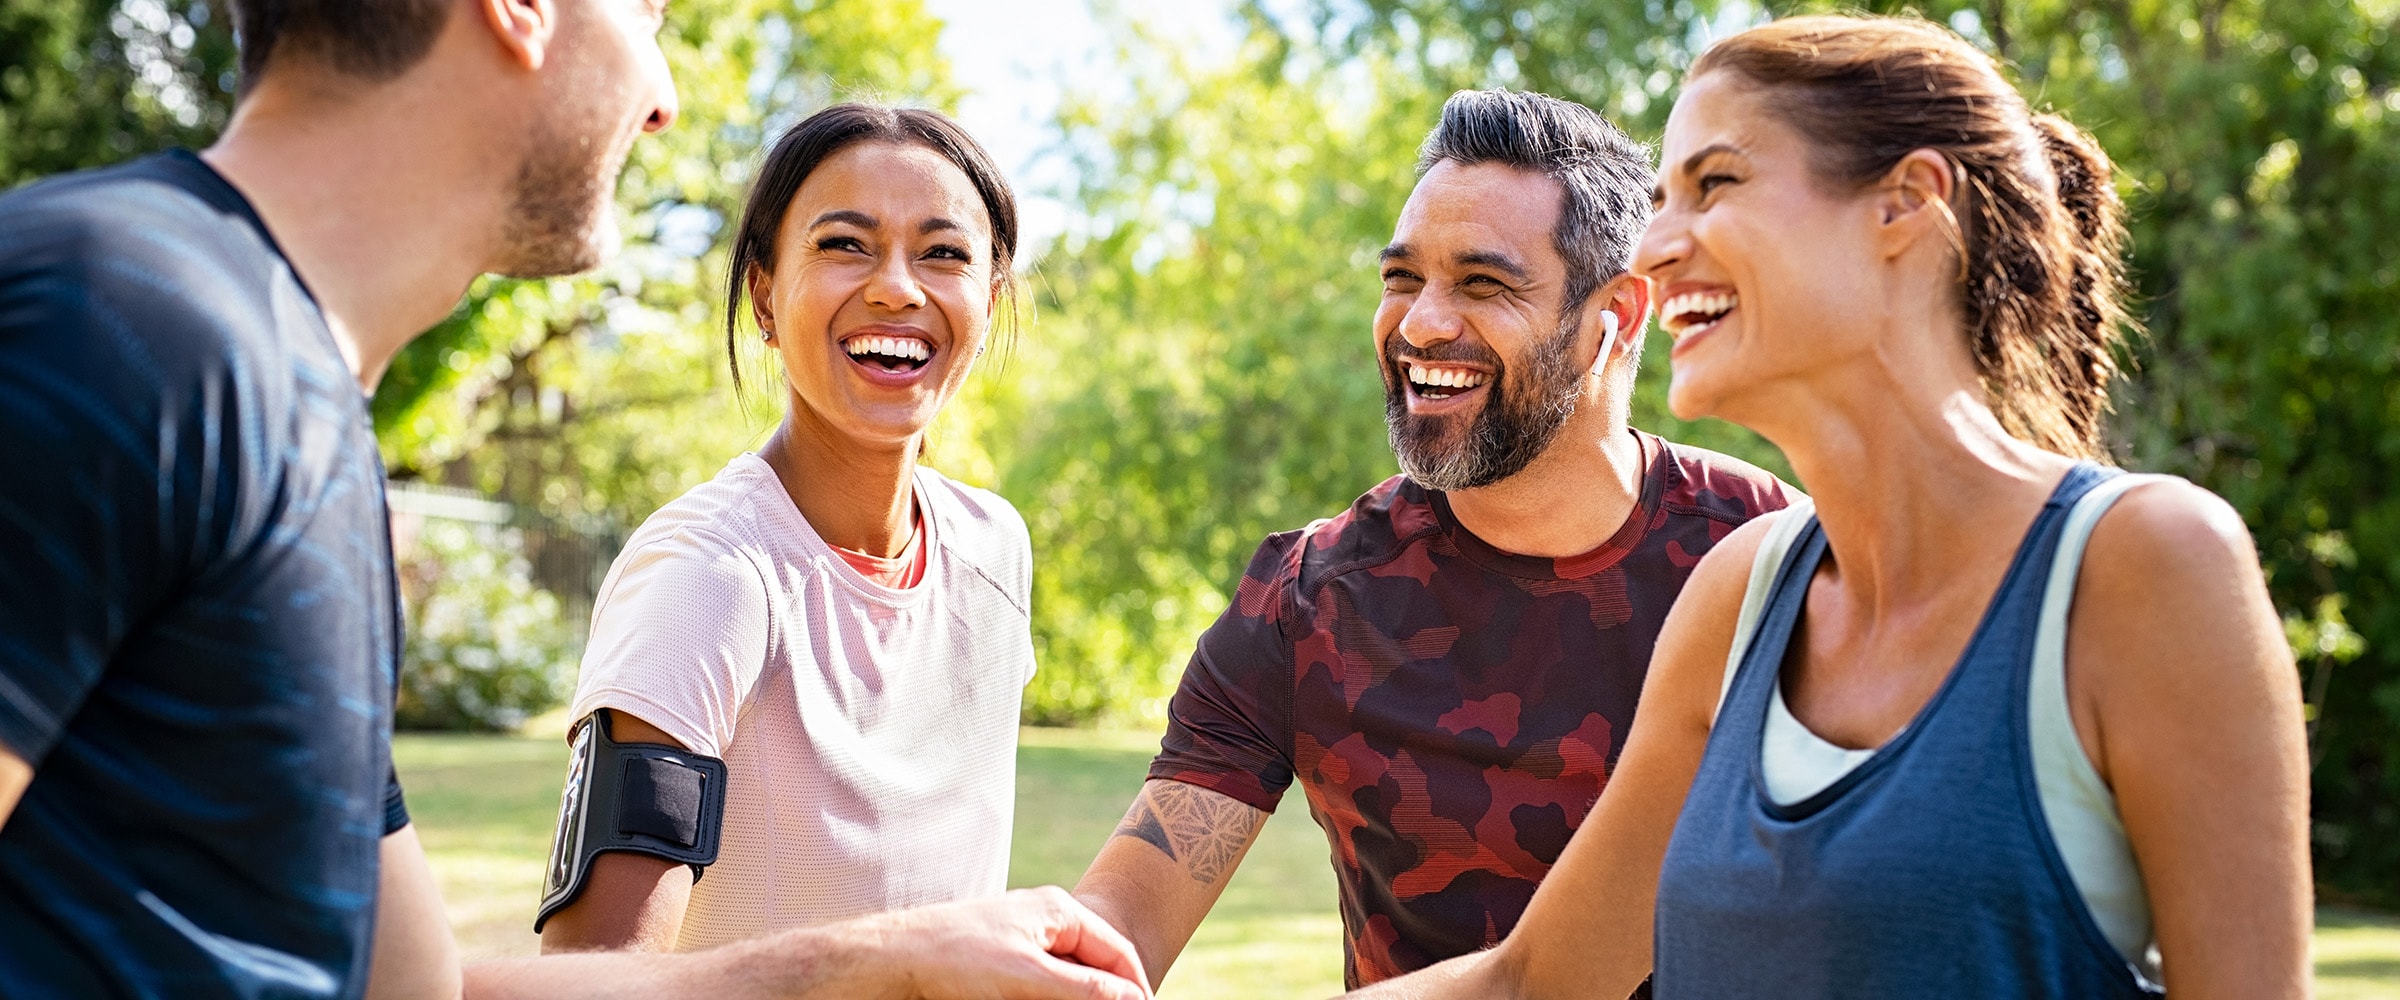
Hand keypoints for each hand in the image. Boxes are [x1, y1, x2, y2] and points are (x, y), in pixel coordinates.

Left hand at [843, 887, 1152, 999]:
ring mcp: (1023, 936)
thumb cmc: (958, 958)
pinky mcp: (1003, 957)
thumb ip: (1084, 989)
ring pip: (1068, 973)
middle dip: (1106, 993)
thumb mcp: (1029, 978)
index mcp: (1059, 910)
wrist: (895, 956)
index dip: (1134, 987)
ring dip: (1080, 996)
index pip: (1117, 951)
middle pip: (1095, 963)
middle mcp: (1045, 918)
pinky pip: (1044, 978)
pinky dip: (1054, 994)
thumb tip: (1131, 998)